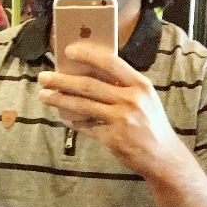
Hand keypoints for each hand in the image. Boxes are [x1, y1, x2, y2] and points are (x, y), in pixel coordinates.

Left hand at [37, 43, 184, 177]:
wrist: (163, 156)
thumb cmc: (151, 123)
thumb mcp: (145, 98)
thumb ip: (124, 85)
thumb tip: (91, 73)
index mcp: (140, 85)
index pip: (111, 63)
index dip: (88, 55)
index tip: (68, 51)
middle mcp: (131, 100)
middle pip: (89, 85)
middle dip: (62, 80)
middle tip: (43, 76)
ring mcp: (121, 120)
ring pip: (82, 106)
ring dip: (59, 100)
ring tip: (43, 95)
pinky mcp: (112, 138)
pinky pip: (86, 126)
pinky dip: (72, 121)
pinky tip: (62, 116)